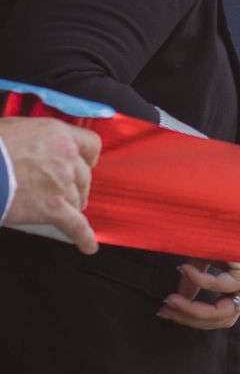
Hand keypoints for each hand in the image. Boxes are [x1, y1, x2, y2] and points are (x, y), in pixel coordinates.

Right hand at [0, 117, 100, 252]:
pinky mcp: (53, 208)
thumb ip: (33, 137)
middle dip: (75, 186)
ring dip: (69, 207)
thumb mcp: (13, 128)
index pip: (91, 146)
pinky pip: (76, 225)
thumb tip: (30, 145)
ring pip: (77, 200)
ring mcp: (62, 183)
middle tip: (62, 192)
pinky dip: (83, 237)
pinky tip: (87, 246)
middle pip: (84, 176)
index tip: (85, 164)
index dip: (87, 158)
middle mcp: (66, 157)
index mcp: (58, 135)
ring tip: (57, 212)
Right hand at [158, 260, 239, 329]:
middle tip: (165, 309)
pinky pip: (219, 286)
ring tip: (170, 299)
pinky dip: (198, 280)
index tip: (166, 312)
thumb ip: (194, 281)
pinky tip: (185, 268)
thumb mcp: (206, 259)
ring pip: (221, 312)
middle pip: (221, 320)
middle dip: (189, 317)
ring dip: (190, 308)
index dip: (192, 319)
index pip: (221, 318)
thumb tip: (176, 300)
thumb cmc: (226, 233)